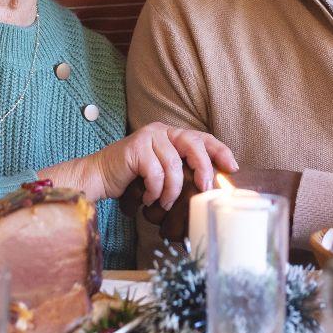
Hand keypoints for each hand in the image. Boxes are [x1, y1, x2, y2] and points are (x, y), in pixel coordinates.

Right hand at [51, 123, 237, 205]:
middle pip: (193, 144)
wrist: (99, 177)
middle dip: (203, 168)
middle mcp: (162, 131)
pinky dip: (155, 190)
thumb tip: (210, 187)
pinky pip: (155, 173)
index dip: (220, 151)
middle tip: (206, 189)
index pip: (202, 137)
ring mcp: (148, 137)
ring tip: (164, 202)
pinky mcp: (135, 148)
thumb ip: (182, 171)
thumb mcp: (163, 172)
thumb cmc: (133, 178)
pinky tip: (148, 197)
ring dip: (171, 189)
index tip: (233, 167)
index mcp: (172, 134)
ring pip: (173, 165)